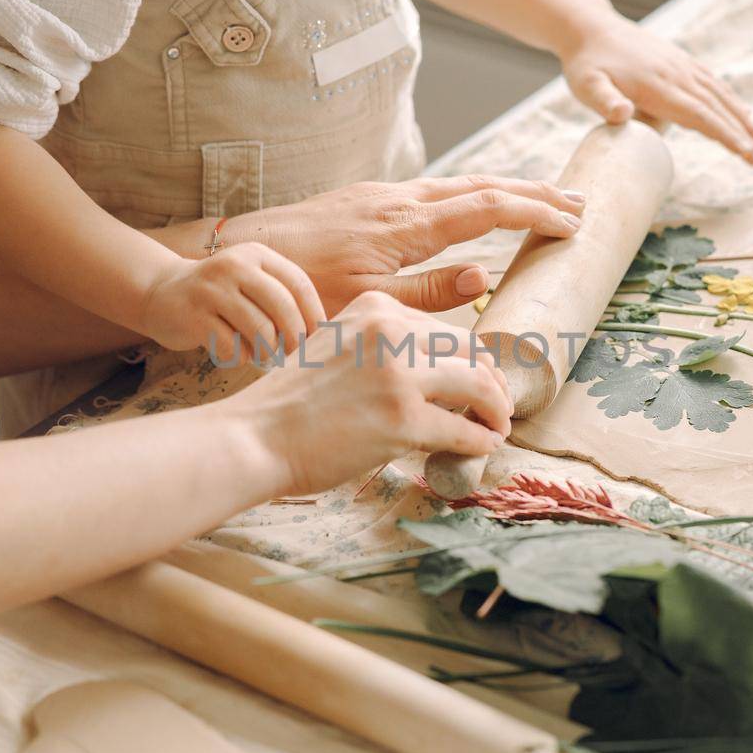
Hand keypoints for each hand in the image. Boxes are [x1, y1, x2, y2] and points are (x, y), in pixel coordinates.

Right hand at [139, 244, 325, 361]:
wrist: (162, 292)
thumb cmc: (221, 294)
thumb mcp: (251, 281)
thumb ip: (282, 296)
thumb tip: (323, 332)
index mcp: (255, 254)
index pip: (298, 283)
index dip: (314, 315)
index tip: (320, 338)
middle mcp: (234, 266)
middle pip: (282, 307)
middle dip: (295, 338)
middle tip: (294, 355)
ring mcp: (211, 290)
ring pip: (260, 331)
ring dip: (268, 351)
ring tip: (263, 354)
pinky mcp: (193, 316)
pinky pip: (233, 347)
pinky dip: (241, 358)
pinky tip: (235, 353)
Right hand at [219, 293, 512, 493]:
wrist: (254, 436)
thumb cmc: (289, 403)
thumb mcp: (334, 347)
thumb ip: (379, 347)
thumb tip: (433, 371)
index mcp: (374, 306)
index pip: (443, 327)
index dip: (469, 357)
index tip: (478, 379)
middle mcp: (389, 330)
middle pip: (469, 350)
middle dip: (491, 379)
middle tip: (498, 405)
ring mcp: (398, 374)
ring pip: (478, 384)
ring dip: (496, 408)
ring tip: (497, 425)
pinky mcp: (403, 418)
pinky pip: (463, 428)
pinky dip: (480, 439)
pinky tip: (482, 446)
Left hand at [222, 175, 584, 314]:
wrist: (243, 253)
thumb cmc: (300, 290)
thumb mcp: (365, 304)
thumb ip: (427, 291)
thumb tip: (483, 273)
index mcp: (406, 227)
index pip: (488, 210)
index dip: (534, 214)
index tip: (572, 224)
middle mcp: (400, 202)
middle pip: (482, 187)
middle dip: (534, 193)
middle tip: (579, 203)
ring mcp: (384, 196)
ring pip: (459, 184)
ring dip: (506, 190)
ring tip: (542, 199)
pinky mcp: (369, 200)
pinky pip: (436, 189)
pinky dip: (472, 193)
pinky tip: (476, 204)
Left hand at [558, 14, 752, 164]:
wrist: (591, 28)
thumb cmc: (586, 64)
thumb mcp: (586, 85)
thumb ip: (603, 101)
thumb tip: (622, 114)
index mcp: (656, 86)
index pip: (698, 114)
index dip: (724, 134)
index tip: (746, 152)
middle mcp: (675, 74)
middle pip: (715, 108)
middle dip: (741, 134)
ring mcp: (680, 66)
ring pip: (719, 95)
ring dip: (743, 118)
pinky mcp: (680, 61)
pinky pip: (712, 82)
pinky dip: (731, 100)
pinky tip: (743, 113)